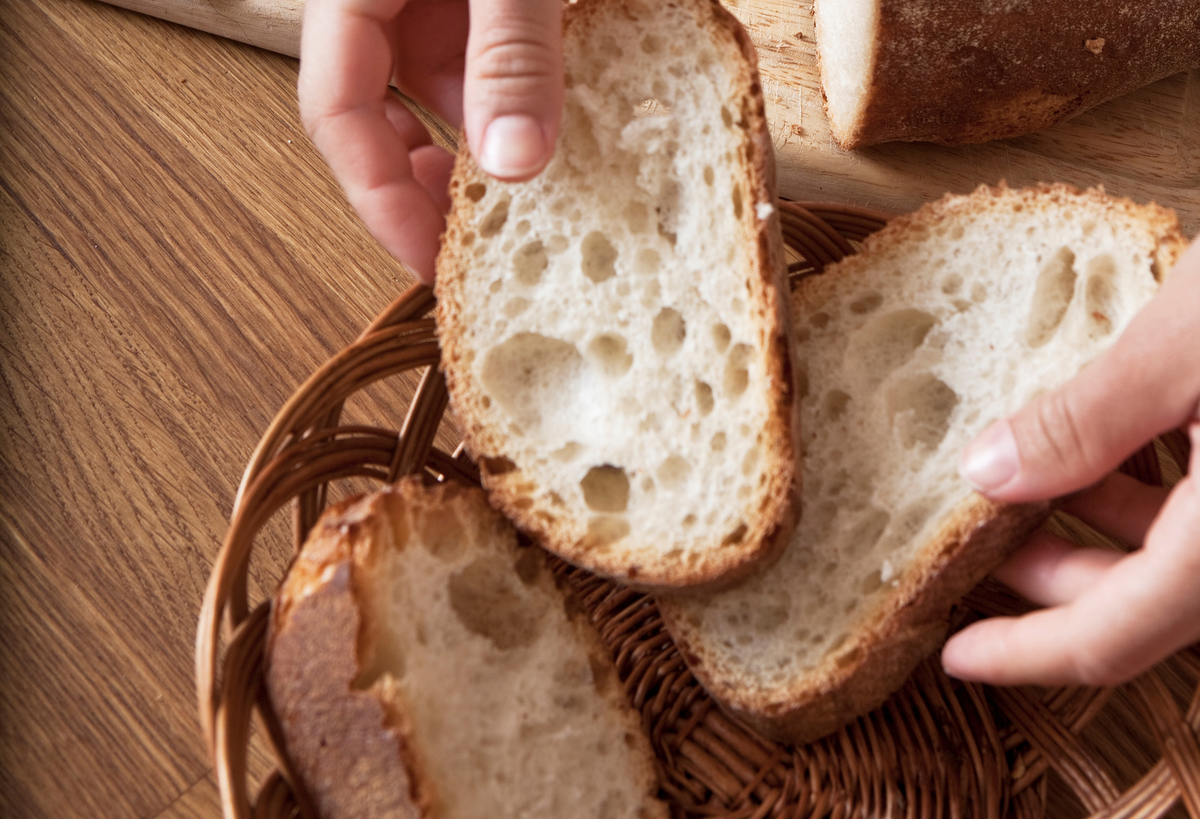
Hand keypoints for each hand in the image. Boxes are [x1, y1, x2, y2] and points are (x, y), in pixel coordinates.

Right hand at [298, 0, 563, 282]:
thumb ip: (510, 57)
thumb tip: (513, 163)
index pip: (335, 113)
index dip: (378, 200)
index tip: (429, 261)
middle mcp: (373, 2)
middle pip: (371, 118)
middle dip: (419, 192)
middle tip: (470, 251)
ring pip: (427, 96)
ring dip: (468, 156)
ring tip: (517, 210)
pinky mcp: (470, 0)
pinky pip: (472, 67)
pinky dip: (502, 111)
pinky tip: (546, 143)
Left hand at [942, 235, 1199, 686]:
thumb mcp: (1189, 346)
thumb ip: (1085, 421)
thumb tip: (986, 478)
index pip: (1112, 639)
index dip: (1023, 655)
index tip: (953, 655)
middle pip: (1146, 603)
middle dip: (1053, 581)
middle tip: (974, 542)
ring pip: (1185, 560)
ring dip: (1103, 531)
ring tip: (1030, 480)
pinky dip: (1157, 494)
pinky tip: (1116, 442)